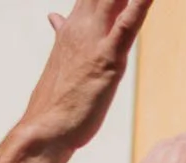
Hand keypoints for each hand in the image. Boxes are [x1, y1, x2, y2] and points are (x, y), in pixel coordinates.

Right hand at [15, 0, 152, 154]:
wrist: (46, 127)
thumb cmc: (60, 98)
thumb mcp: (64, 58)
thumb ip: (63, 32)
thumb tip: (55, 15)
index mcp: (74, 24)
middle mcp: (82, 25)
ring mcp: (94, 40)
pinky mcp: (108, 60)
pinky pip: (127, 27)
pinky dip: (139, 7)